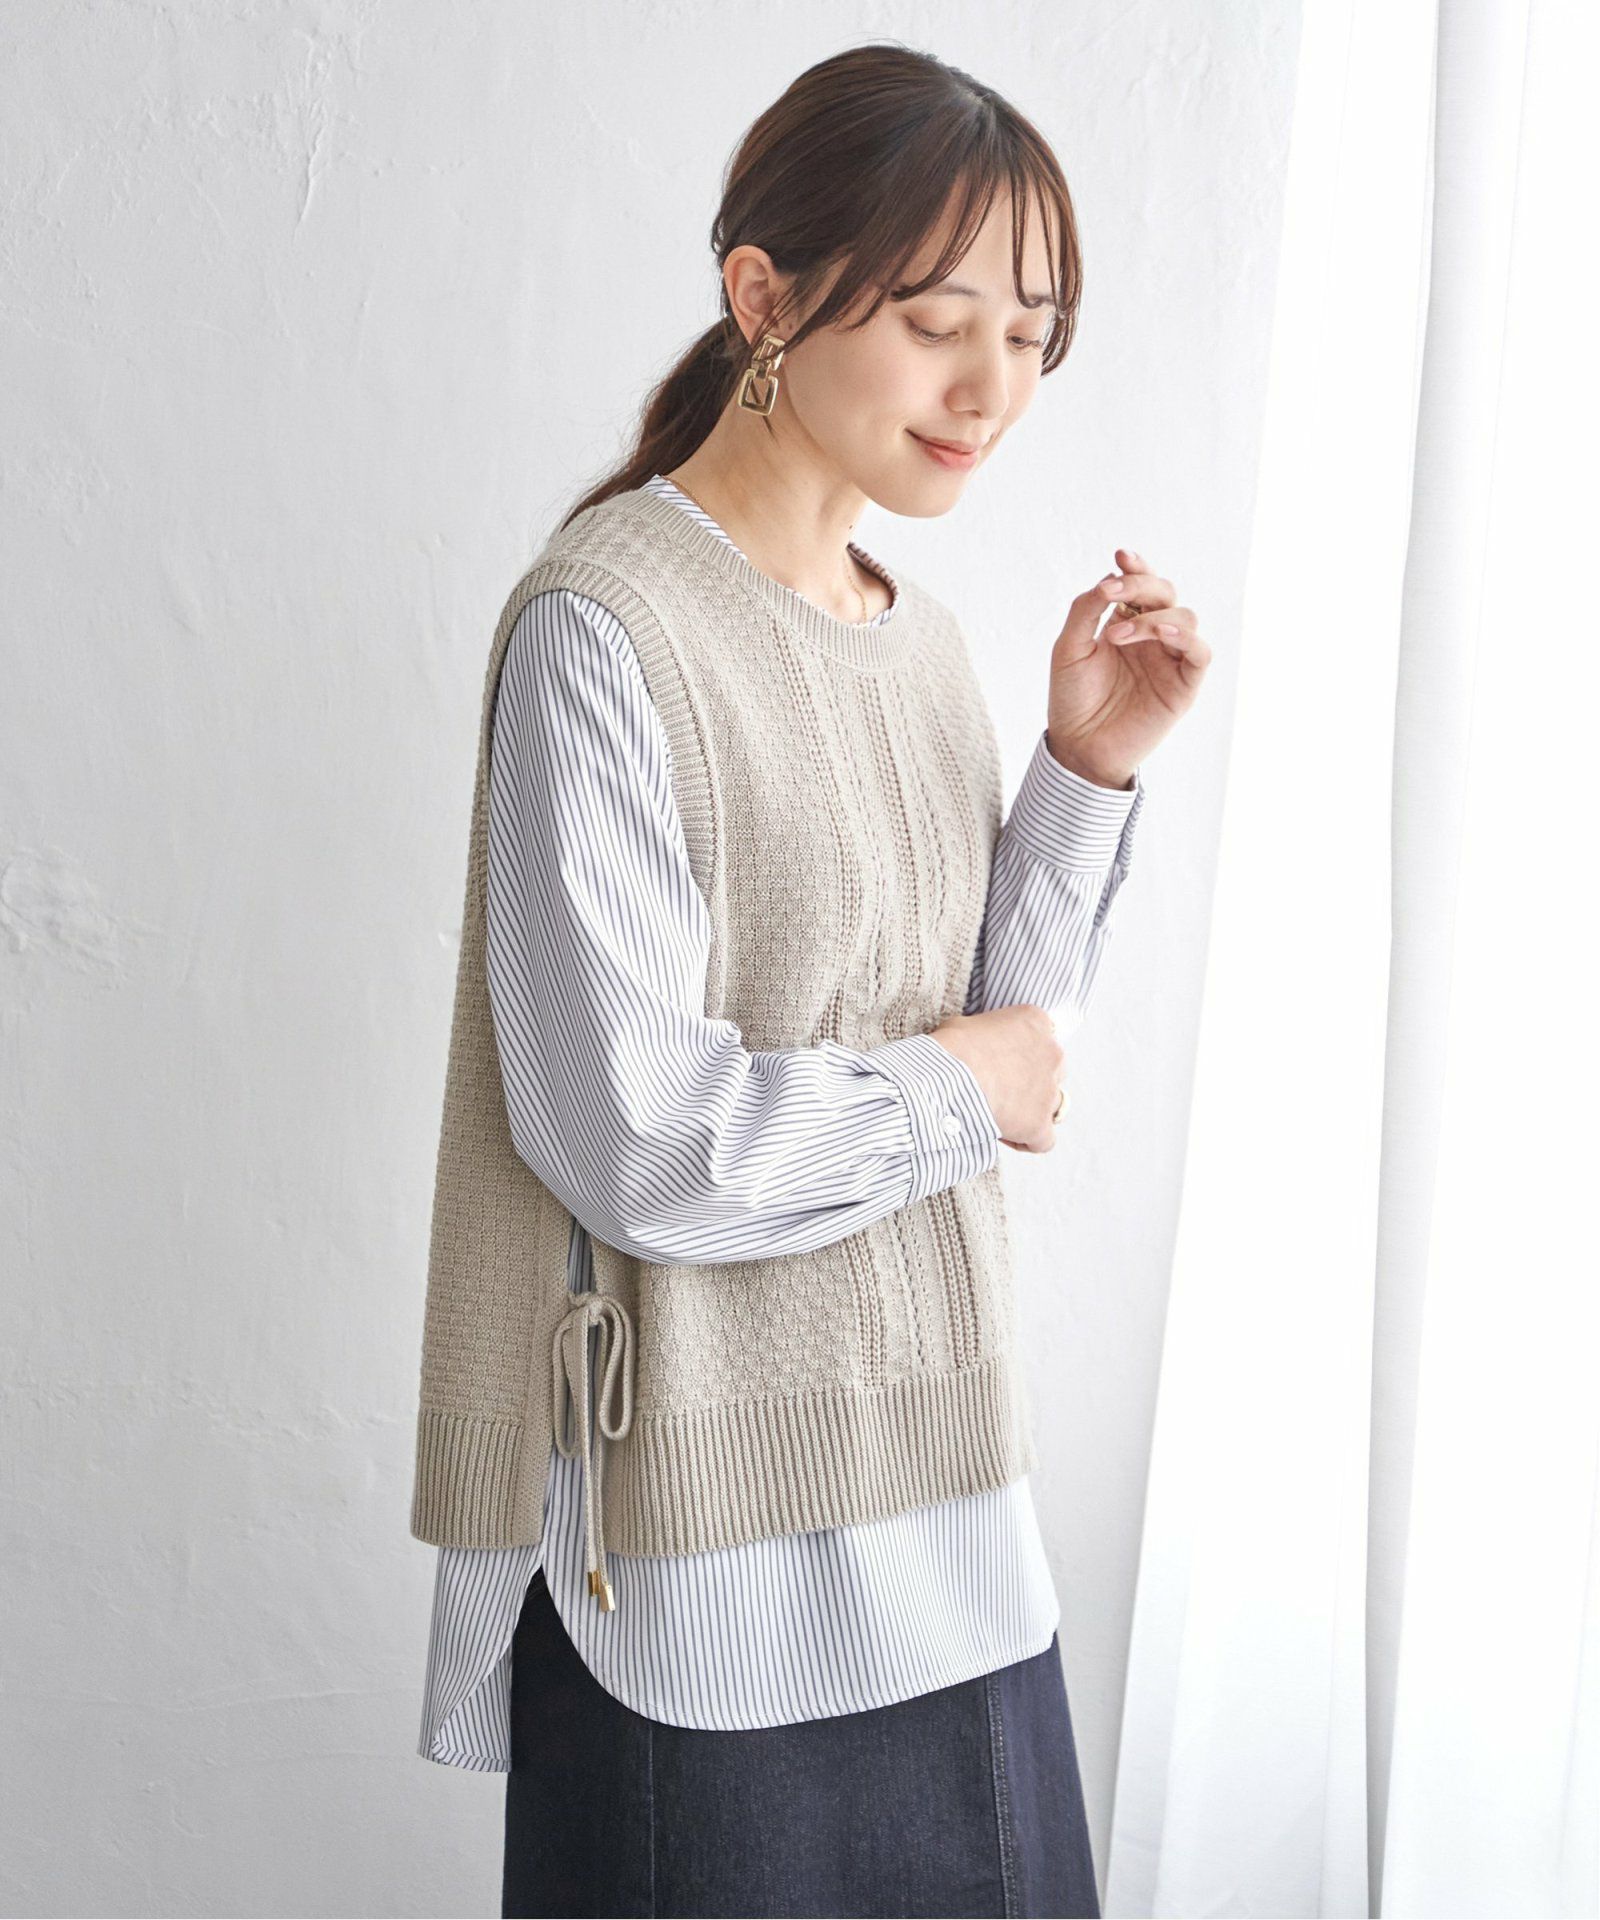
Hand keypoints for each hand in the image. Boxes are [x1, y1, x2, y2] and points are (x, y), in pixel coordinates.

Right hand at [930, 1004, 1066, 1154]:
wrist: (948, 1081)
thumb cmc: (951, 1049)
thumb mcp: (965, 1025)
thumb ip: (985, 1033)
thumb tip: (974, 1045)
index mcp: (1035, 1022)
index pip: (1039, 1035)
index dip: (1018, 1053)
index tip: (997, 1063)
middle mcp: (1052, 1053)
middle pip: (1050, 1070)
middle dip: (1030, 1081)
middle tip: (998, 1088)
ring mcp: (1050, 1090)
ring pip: (1051, 1104)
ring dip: (1030, 1110)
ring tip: (998, 1114)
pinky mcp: (1040, 1124)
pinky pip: (1045, 1139)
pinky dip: (1028, 1140)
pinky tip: (1004, 1135)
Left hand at [1044, 548, 1211, 787]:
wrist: (1078, 746)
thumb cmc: (1072, 698)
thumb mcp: (1069, 648)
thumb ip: (1086, 610)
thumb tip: (1110, 577)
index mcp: (1126, 624)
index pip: (1140, 586)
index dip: (1136, 568)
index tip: (1121, 556)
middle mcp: (1152, 638)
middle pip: (1165, 593)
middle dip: (1141, 585)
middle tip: (1112, 592)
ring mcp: (1170, 660)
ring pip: (1184, 617)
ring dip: (1152, 616)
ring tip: (1117, 634)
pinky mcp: (1184, 686)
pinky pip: (1200, 652)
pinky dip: (1184, 637)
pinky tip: (1159, 633)